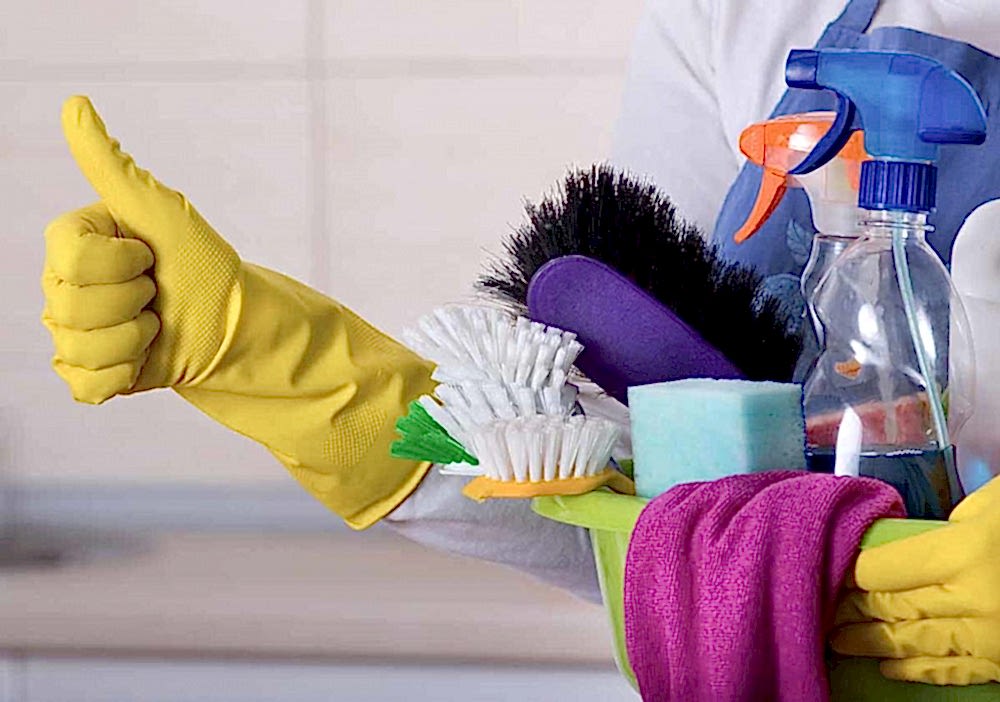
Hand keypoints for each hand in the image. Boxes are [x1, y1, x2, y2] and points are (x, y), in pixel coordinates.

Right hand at [42, 96, 240, 403]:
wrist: (233, 324)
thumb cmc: (202, 263)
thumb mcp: (161, 212)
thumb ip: (111, 165)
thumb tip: (74, 103)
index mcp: (72, 243)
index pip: (71, 259)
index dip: (122, 263)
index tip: (148, 256)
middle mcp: (61, 286)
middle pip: (71, 307)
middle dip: (133, 302)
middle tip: (156, 293)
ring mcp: (71, 331)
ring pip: (79, 347)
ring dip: (136, 339)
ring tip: (155, 324)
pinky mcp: (88, 373)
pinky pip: (84, 384)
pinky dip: (124, 374)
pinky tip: (144, 358)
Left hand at [831, 476, 999, 685]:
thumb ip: (958, 522)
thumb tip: (925, 541)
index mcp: (966, 553)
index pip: (884, 570)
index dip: (854, 572)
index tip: (830, 571)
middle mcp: (972, 601)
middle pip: (891, 608)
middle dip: (851, 610)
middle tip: (818, 609)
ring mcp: (990, 640)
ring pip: (912, 643)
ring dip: (870, 642)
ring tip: (836, 639)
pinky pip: (951, 671)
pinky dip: (915, 670)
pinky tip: (889, 667)